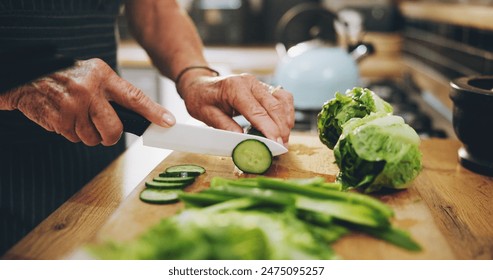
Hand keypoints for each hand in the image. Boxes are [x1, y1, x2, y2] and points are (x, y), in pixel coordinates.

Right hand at [0, 58, 174, 145]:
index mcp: (103, 76)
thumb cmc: (67, 76)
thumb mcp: (94, 74)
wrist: (28, 77)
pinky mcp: (59, 119)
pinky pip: (75, 139)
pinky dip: (72, 132)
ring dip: (88, 134)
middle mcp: (90, 90)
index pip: (134, 97)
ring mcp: (73, 106)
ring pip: (94, 139)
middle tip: (102, 129)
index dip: (153, 112)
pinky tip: (65, 116)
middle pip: (114, 129)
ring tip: (77, 115)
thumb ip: (114, 93)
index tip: (168, 123)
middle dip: (110, 136)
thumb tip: (141, 117)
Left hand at [178, 73, 294, 145]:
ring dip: (286, 120)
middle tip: (282, 147)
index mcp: (234, 88)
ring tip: (284, 139)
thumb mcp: (207, 115)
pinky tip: (283, 125)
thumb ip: (225, 127)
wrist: (200, 84)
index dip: (269, 129)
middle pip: (274, 106)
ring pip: (282, 100)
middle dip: (281, 128)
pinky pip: (282, 97)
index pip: (257, 111)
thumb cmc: (201, 98)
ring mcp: (258, 83)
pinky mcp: (263, 87)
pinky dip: (286, 112)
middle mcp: (250, 82)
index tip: (276, 144)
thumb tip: (243, 141)